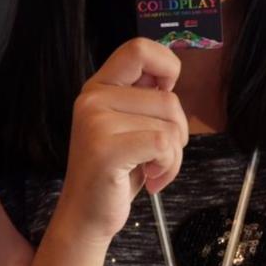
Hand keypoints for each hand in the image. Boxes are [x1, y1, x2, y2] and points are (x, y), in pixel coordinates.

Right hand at [55, 38, 188, 245]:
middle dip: (179, 132)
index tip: (166, 94)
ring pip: (169, 125)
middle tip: (159, 155)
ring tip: (152, 169)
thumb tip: (169, 77)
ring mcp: (96, 123)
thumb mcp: (128, 125)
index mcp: (98, 87)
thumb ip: (144, 98)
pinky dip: (168, 166)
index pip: (138, 48)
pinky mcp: (105, 149)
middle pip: (168, 99)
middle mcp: (92, 98)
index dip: (167, 65)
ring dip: (173, 156)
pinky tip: (151, 179)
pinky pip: (163, 144)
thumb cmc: (116, 171)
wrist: (86, 216)